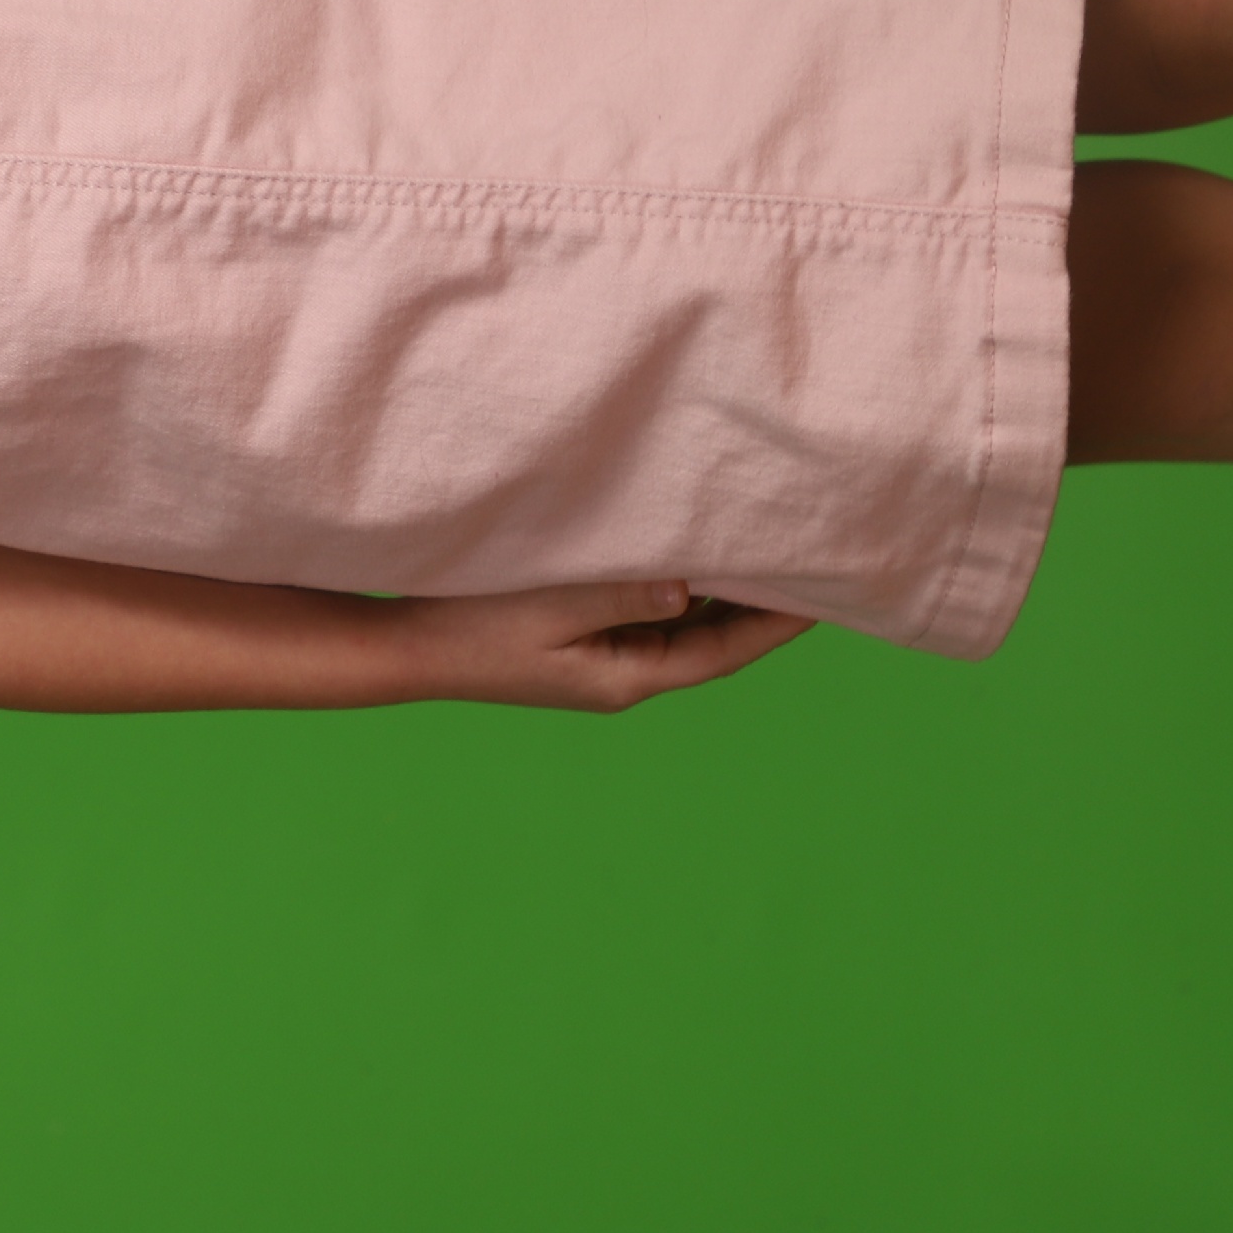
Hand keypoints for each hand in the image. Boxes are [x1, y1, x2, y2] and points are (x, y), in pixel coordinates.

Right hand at [402, 579, 817, 711]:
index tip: (826, 593)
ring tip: (766, 555)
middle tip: (813, 562)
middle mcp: (624, 676)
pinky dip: (680, 590)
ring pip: (683, 629)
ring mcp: (602, 662)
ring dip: (723, 597)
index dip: (776, 624)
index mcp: (625, 677)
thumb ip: (618, 595)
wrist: (405, 650)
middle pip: (712, 642)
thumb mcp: (546, 608)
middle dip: (762, 608)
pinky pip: (649, 616)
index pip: (721, 650)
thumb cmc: (468, 628)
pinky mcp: (580, 643)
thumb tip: (688, 587)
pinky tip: (692, 561)